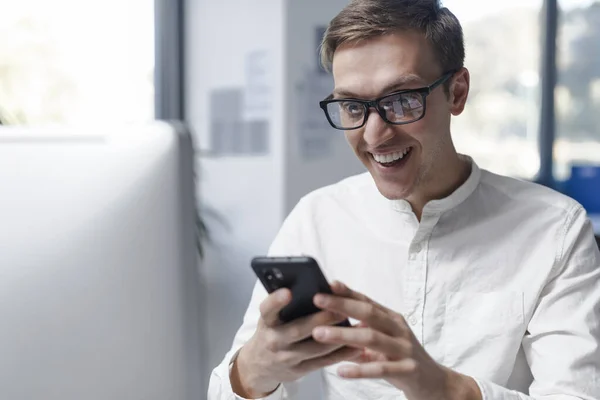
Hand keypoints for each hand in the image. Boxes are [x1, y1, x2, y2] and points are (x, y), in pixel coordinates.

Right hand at [231, 288, 361, 398]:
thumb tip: (313, 286)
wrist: (260, 365)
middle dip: (320, 319)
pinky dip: (341, 354)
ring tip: (356, 326)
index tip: (288, 292)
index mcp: (267, 321)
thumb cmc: (272, 331)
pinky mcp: (299, 370)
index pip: (268, 309)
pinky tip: (356, 346)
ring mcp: (286, 358)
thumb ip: (286, 304)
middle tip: (339, 309)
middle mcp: (274, 340)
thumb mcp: (271, 317)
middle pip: (298, 330)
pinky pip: (323, 362)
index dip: (276, 301)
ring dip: (337, 337)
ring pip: (315, 348)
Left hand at [311, 281, 481, 399]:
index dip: (348, 292)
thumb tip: (328, 323)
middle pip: (368, 313)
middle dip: (342, 305)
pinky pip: (380, 369)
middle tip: (317, 300)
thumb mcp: (383, 341)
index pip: (367, 301)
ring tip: (319, 334)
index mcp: (392, 319)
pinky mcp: (408, 370)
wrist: (434, 383)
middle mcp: (399, 329)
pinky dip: (360, 370)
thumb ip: (361, 332)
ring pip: (372, 338)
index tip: (328, 283)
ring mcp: (404, 349)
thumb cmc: (401, 358)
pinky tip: (341, 370)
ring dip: (344, 335)